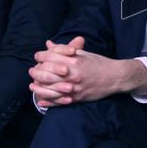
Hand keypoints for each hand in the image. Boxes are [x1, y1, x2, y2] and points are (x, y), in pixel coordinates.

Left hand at [30, 37, 146, 106]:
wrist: (114, 77)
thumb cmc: (99, 63)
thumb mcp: (82, 53)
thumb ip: (64, 50)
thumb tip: (49, 44)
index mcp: (74, 61)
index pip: (50, 57)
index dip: (41, 56)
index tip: (37, 56)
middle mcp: (72, 75)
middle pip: (46, 73)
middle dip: (36, 72)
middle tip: (32, 71)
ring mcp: (74, 88)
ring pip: (50, 89)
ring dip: (38, 88)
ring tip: (33, 85)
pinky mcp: (77, 98)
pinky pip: (59, 102)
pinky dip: (49, 102)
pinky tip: (41, 100)